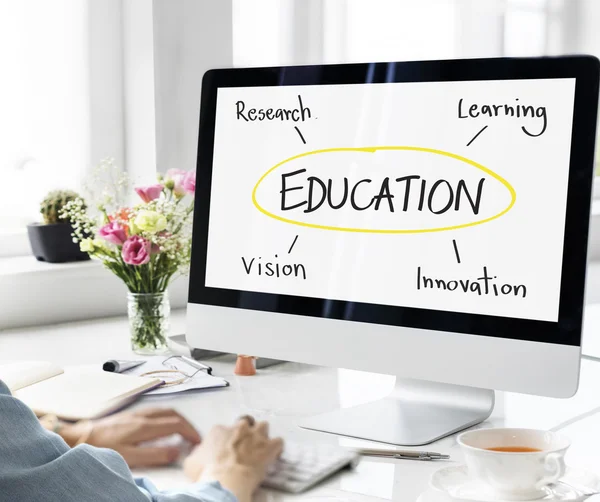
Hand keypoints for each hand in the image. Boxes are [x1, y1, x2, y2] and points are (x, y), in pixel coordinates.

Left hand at [63, 408, 200, 467]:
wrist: (79, 437)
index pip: (177, 424)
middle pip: (174, 414)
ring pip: (166, 410)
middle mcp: (144, 416)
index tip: (197, 441)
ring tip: (183, 431)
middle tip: (194, 436)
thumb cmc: (102, 447)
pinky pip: (157, 411)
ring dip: (178, 419)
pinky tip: (164, 425)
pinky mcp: (131, 414)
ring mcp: (137, 413)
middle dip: (188, 424)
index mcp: (145, 425)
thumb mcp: (129, 457)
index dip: (190, 432)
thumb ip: (155, 454)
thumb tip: (176, 451)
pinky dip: (167, 417)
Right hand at [183, 417, 282, 501]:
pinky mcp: (269, 446)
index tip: (226, 449)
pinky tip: (274, 455)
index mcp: (219, 430)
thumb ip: (198, 452)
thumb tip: (200, 451)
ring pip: (263, 426)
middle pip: (245, 423)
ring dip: (262, 435)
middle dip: (245, 432)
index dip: (226, 439)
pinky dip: (277, 448)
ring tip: (260, 447)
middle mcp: (238, 428)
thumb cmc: (206, 473)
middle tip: (244, 447)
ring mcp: (255, 435)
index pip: (224, 429)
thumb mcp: (191, 462)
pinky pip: (278, 442)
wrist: (224, 481)